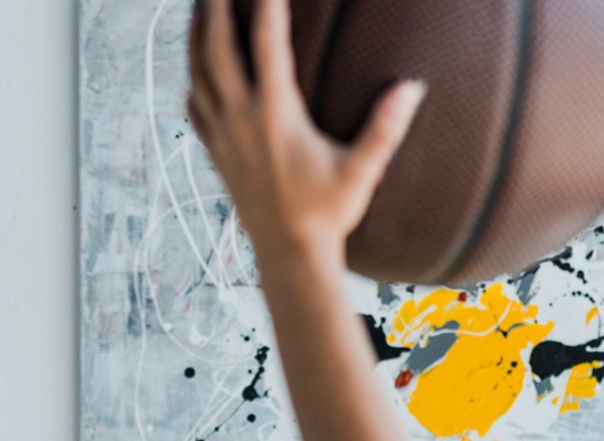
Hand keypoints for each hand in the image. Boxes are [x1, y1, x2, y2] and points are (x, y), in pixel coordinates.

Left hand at [184, 0, 427, 261]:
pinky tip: (197, 67)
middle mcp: (240, 119)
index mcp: (275, 115)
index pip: (267, 46)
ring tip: (199, 7)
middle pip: (216, 49)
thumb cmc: (327, 212)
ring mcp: (221, 134)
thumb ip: (386, 126)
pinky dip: (193, 76)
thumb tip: (411, 86)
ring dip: (196, 35)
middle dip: (214, 9)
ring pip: (197, 72)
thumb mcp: (362, 169)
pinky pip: (194, 103)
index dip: (267, 7)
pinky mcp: (214, 151)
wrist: (288, 253)